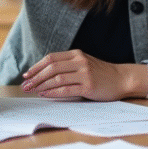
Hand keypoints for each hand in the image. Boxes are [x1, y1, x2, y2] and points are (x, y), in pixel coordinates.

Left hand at [21, 50, 147, 100]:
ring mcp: (84, 74)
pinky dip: (53, 92)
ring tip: (32, 90)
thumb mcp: (84, 64)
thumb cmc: (100, 74)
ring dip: (41, 85)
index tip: (26, 75)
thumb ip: (68, 65)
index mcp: (77, 54)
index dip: (36, 66)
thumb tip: (44, 74)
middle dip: (35, 77)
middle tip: (25, 85)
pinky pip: (66, 89)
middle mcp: (80, 61)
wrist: (122, 79)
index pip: (51, 58)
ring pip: (57, 78)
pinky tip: (45, 94)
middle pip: (51, 67)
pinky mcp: (88, 86)